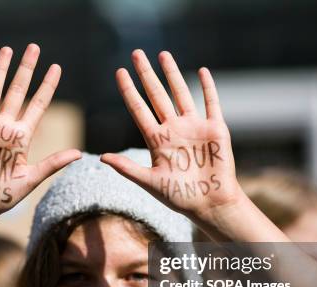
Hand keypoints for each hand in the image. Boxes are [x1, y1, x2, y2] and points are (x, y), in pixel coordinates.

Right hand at [0, 44, 80, 222]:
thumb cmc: (1, 197)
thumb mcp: (29, 179)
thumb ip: (52, 164)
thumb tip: (79, 154)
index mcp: (21, 137)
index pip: (38, 106)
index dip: (47, 87)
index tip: (57, 68)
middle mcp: (3, 127)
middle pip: (17, 91)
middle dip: (26, 70)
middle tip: (34, 47)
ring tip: (7, 49)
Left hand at [102, 50, 242, 222]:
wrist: (209, 203)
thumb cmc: (179, 197)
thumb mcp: (149, 182)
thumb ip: (127, 168)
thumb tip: (101, 157)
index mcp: (157, 140)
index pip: (139, 109)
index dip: (129, 91)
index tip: (119, 73)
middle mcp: (173, 129)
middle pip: (157, 95)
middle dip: (146, 74)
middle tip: (136, 54)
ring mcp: (194, 127)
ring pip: (180, 93)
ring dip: (172, 73)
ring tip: (162, 54)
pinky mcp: (215, 129)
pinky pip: (211, 103)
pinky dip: (208, 87)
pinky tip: (202, 71)